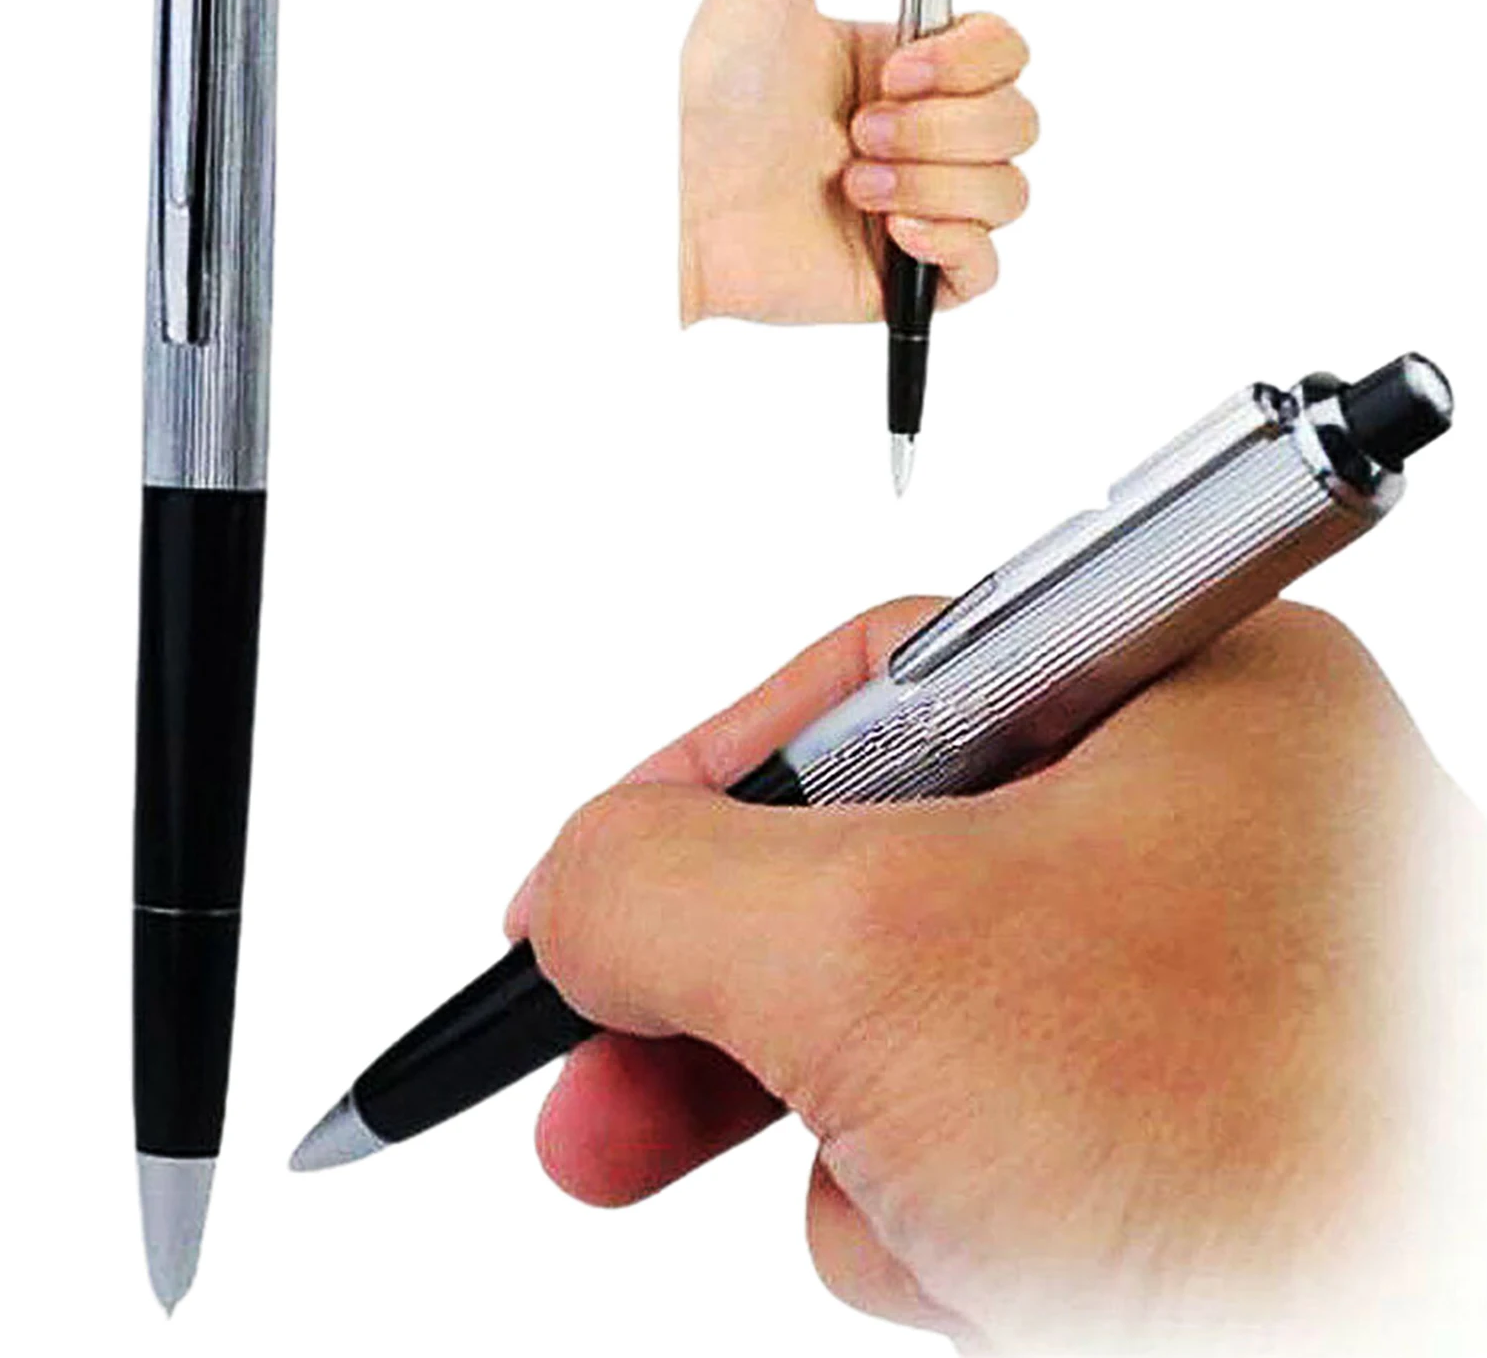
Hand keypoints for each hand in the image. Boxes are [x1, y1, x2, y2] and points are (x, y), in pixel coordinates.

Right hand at [509, 603, 1482, 1352]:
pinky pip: (982, 1137)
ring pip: (912, 1027)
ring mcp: (1201, 976)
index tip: (586, 885)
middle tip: (597, 1089)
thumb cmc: (1279, 1155)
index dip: (699, 785)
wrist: (1427, 1347)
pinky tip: (999, 1265)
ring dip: (865, 1139)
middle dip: (728, 1002)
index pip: (870, 689)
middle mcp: (1204, 813)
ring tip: (932, 1219)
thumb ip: (663, 887)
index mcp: (1183, 685)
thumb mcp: (880, 963)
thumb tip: (574, 891)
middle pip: (871, 873)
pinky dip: (947, 1216)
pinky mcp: (1184, 1122)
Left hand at [680, 0, 1035, 325]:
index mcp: (903, 68)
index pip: (1005, 52)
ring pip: (1009, 192)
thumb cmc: (709, 98)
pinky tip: (890, 232)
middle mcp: (919, 136)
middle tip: (856, 134)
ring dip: (932, 182)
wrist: (679, 204)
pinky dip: (951, 245)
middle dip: (940, 127)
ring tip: (851, 187)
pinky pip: (986, 269)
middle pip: (1018, 120)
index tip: (896, 69)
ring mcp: (918, 208)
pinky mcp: (908, 279)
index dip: (969, 60)